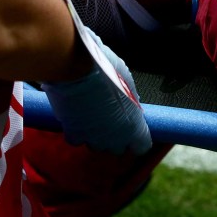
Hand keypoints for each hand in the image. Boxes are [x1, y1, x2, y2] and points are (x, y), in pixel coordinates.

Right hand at [40, 29, 150, 154]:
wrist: (76, 68)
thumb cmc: (105, 69)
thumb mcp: (127, 81)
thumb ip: (130, 98)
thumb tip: (130, 101)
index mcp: (134, 126)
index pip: (141, 146)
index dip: (137, 139)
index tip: (134, 132)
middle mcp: (115, 138)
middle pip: (118, 148)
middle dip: (115, 137)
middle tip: (111, 120)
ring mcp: (94, 138)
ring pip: (97, 145)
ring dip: (96, 135)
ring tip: (92, 116)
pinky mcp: (74, 134)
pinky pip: (77, 139)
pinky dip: (76, 131)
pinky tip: (76, 118)